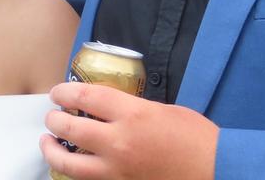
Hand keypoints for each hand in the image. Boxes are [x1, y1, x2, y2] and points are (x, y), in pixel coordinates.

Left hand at [41, 82, 218, 179]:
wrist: (216, 172)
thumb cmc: (196, 139)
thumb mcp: (163, 110)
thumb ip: (132, 108)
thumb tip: (108, 107)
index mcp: (133, 114)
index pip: (85, 96)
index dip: (65, 92)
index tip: (58, 92)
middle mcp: (119, 142)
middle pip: (70, 127)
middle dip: (54, 119)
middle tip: (51, 116)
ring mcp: (117, 170)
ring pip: (68, 162)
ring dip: (52, 150)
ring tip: (47, 142)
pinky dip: (74, 172)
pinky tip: (72, 165)